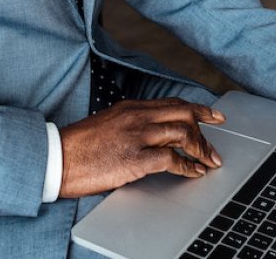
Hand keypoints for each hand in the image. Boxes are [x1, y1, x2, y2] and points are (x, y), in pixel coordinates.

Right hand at [58, 98, 225, 197]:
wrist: (59, 157)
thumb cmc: (81, 145)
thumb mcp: (109, 123)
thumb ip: (133, 123)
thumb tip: (155, 134)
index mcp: (132, 107)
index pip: (173, 103)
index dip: (197, 109)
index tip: (213, 115)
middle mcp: (138, 116)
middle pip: (184, 113)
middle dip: (206, 127)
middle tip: (216, 142)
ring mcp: (137, 136)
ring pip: (182, 133)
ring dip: (201, 148)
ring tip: (209, 161)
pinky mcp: (135, 158)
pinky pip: (172, 159)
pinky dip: (188, 166)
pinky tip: (193, 172)